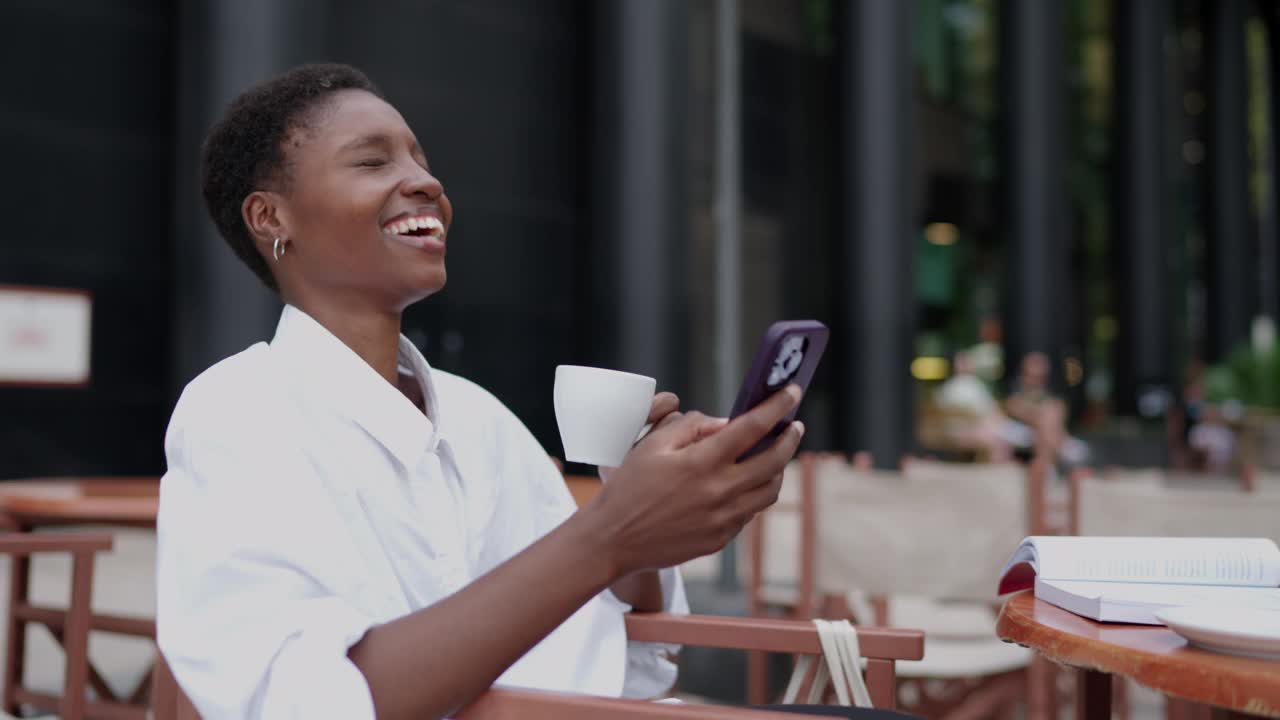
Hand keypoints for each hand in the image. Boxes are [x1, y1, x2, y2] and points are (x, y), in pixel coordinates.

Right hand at [579, 385, 805, 575]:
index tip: (791, 392)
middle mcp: (719, 491)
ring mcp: (723, 519)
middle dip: (789, 438)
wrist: (614, 540)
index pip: (753, 426)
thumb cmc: (629, 488)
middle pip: (774, 460)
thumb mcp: (652, 445)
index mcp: (702, 462)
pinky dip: (754, 494)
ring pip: (769, 491)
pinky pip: (749, 513)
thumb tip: (725, 423)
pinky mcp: (720, 539)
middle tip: (793, 426)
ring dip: (778, 469)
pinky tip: (745, 484)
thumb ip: (691, 427)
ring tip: (774, 455)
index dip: (776, 406)